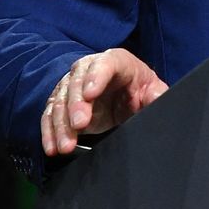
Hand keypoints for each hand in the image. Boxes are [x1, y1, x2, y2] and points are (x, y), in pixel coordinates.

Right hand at [41, 48, 168, 155]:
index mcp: (115, 60)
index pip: (105, 63)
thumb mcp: (151, 90)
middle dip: (76, 104)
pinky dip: (49, 132)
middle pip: (77, 82)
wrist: (124, 95)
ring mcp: (71, 84)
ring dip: (61, 124)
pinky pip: (50, 115)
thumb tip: (158, 98)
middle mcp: (89, 68)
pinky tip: (52, 147)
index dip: (96, 77)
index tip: (90, 94)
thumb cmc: (138, 88)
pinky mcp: (61, 101)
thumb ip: (156, 94)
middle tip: (79, 125)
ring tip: (65, 146)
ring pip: (60, 100)